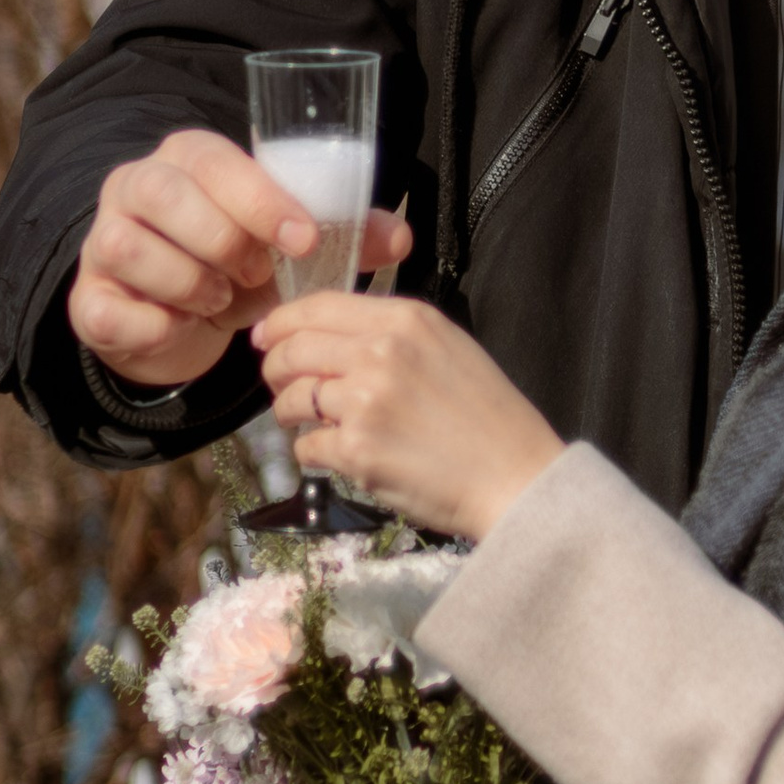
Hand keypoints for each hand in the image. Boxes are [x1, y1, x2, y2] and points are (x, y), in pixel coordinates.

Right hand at [68, 129, 412, 390]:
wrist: (180, 320)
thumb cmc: (238, 266)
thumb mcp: (290, 248)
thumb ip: (346, 235)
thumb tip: (400, 236)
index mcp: (190, 159)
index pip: (216, 161)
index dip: (262, 200)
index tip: (306, 239)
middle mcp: (136, 186)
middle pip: (165, 195)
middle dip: (222, 242)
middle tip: (256, 275)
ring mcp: (103, 240)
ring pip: (128, 246)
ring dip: (187, 282)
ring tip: (219, 300)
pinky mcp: (87, 298)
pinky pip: (107, 308)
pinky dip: (153, 325)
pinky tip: (182, 327)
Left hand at [251, 290, 563, 537]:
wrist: (516, 477)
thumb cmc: (489, 418)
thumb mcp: (449, 348)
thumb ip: (395, 334)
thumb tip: (332, 337)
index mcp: (406, 319)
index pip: (318, 306)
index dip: (281, 322)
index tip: (267, 338)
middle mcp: (380, 352)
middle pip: (293, 350)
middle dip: (276, 370)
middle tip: (282, 387)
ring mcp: (365, 401)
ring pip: (290, 400)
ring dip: (290, 415)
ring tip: (310, 425)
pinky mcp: (356, 449)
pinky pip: (307, 446)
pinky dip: (315, 453)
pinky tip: (340, 456)